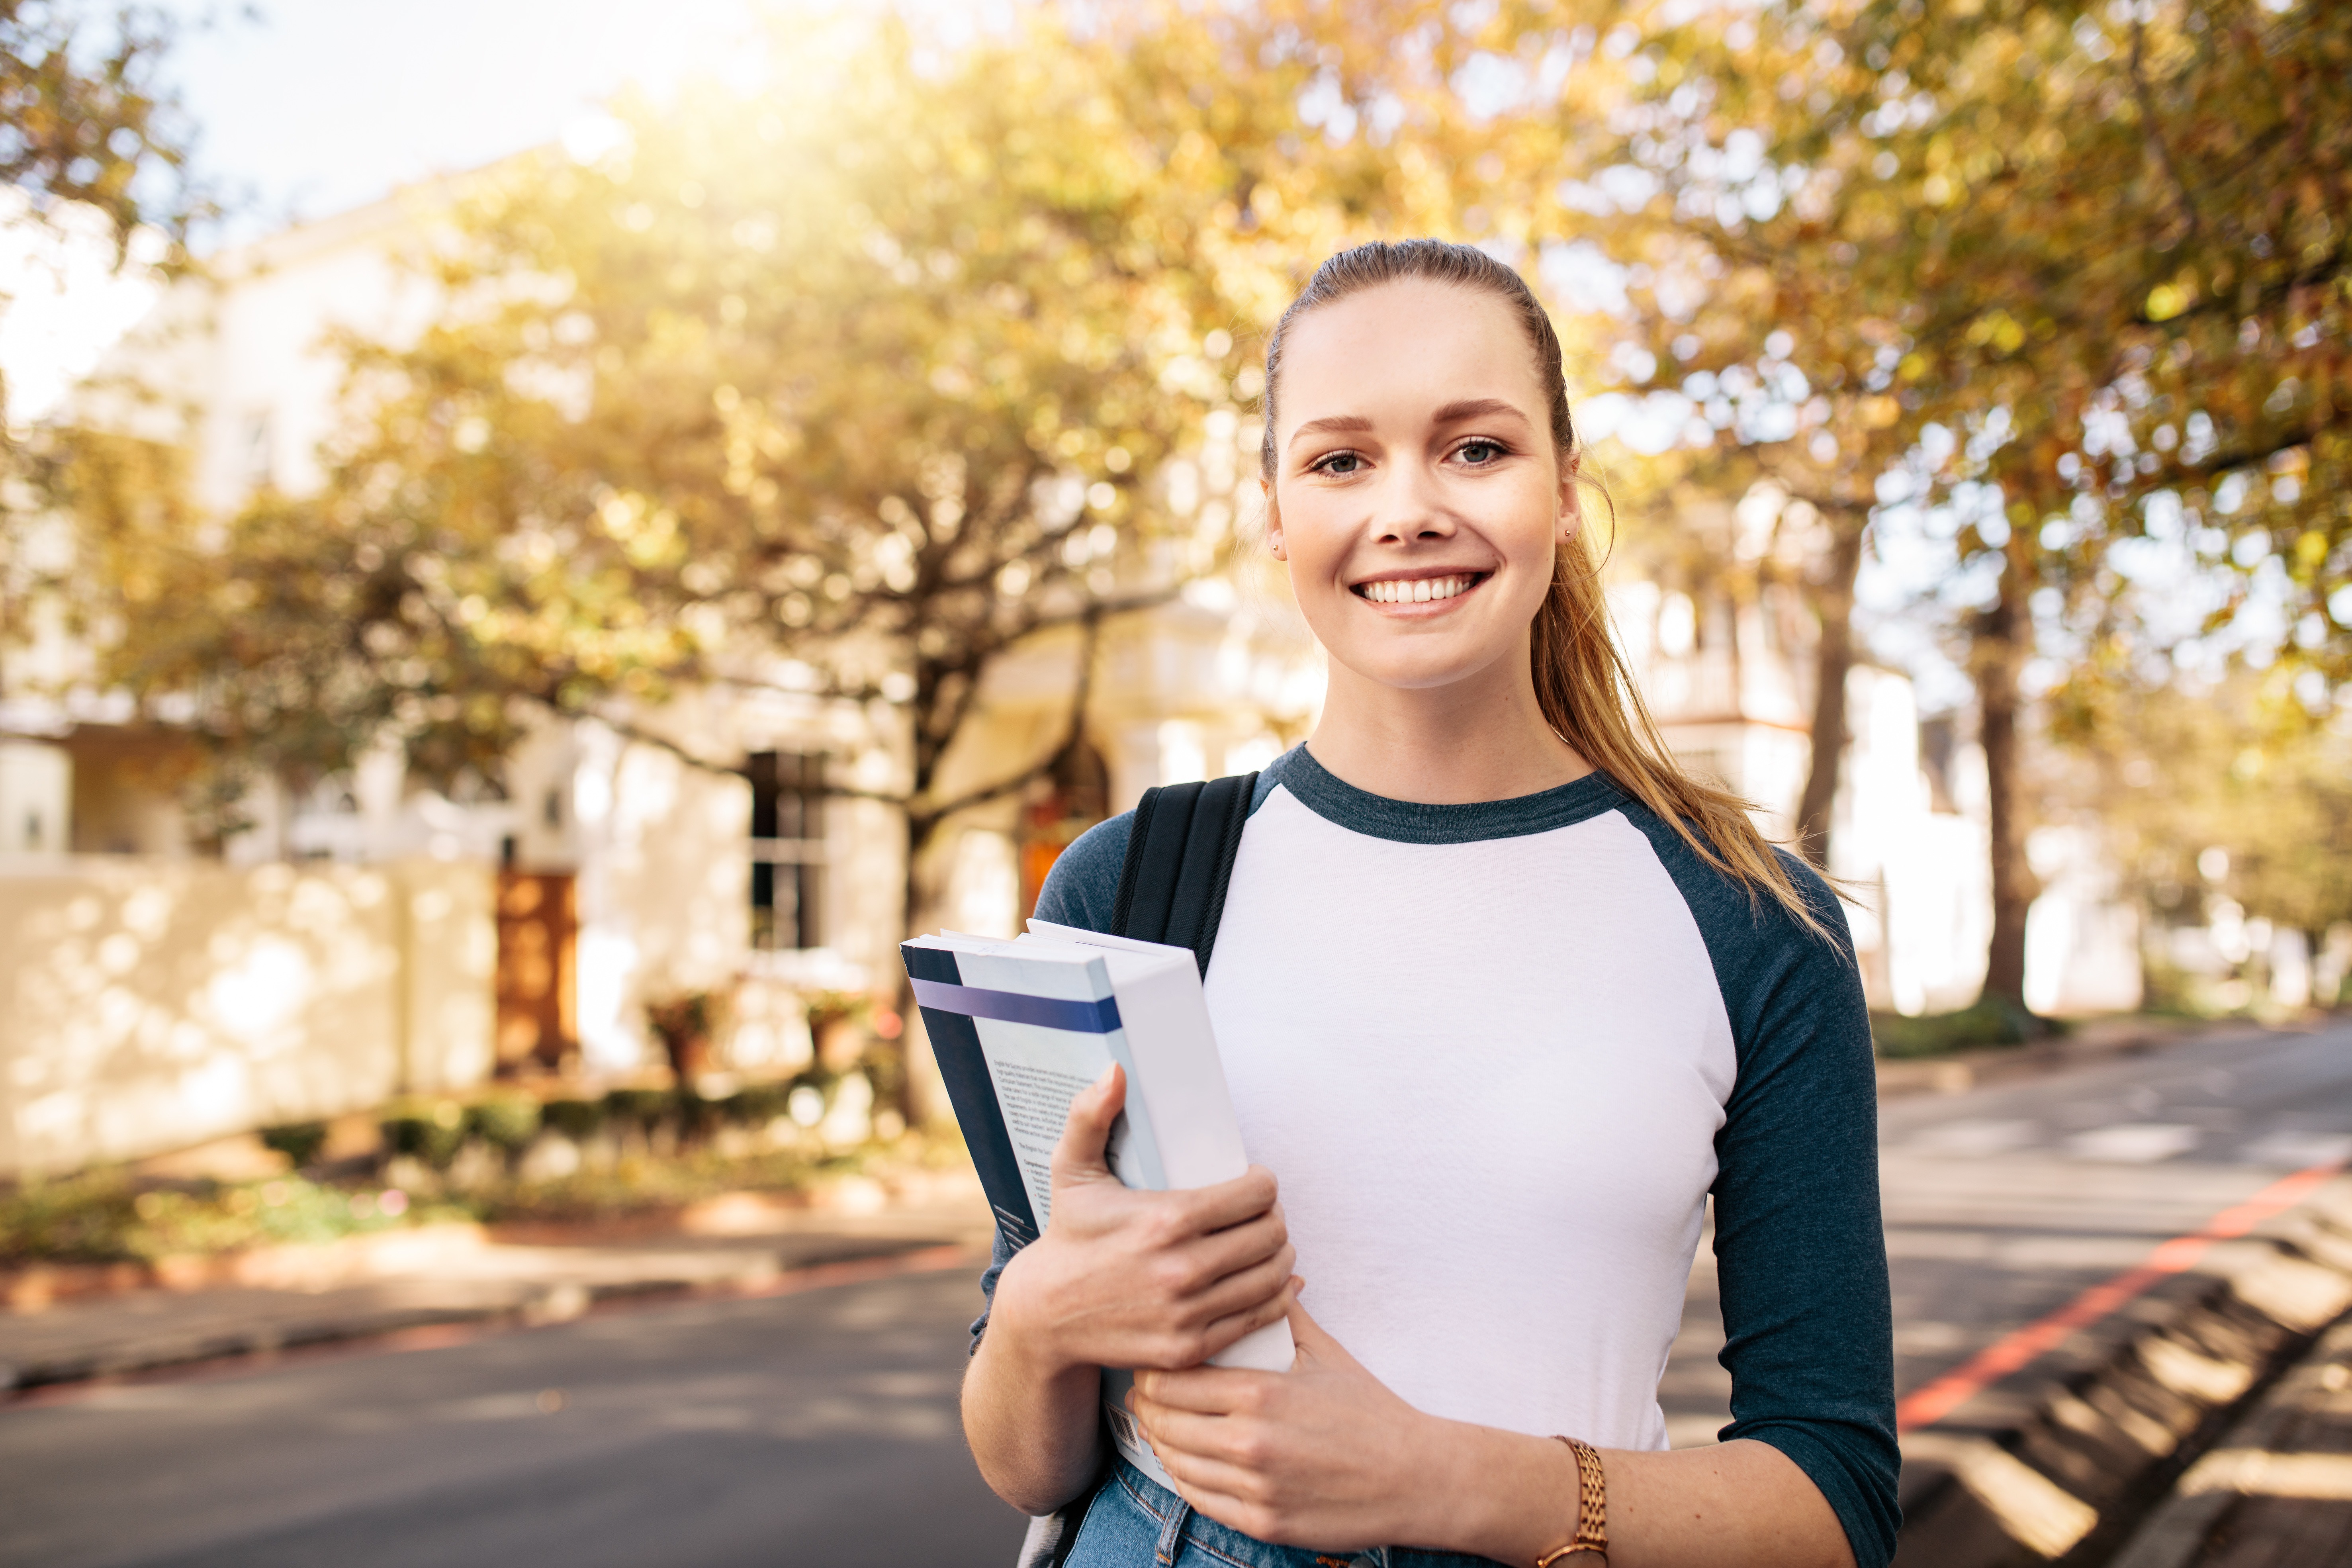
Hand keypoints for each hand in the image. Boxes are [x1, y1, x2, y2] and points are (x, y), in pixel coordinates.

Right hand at [992, 1063, 1296, 1376]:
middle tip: (1263, 1212)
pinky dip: (1276, 1297)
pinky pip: (1258, 1317)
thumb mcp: (1073, 1171)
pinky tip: (1275, 1281)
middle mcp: (1181, 1269)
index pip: (1255, 1194)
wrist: (1045, 1316)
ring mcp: (1187, 1313)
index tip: (1255, 1182)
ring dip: (1280, 1255)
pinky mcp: (1190, 1347)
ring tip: (1268, 1243)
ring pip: (1272, 1276)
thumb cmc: (1069, 1235)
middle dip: (1274, 1217)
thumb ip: (1091, 1116)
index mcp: (1164, 1220)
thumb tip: (1115, 1072)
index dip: (1264, 1184)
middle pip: (1270, 1234)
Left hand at [1128, 1290, 1439, 1550]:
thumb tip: (1265, 1275)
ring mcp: (1253, 1489)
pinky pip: (1198, 1499)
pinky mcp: (1262, 1524)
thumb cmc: (1371, 1413)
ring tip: (1162, 1422)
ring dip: (1161, 1441)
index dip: (1150, 1368)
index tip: (1152, 1360)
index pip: (1169, 1380)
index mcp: (1260, 1394)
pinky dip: (1184, 1477)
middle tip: (1147, 1390)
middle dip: (1147, 1403)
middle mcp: (1249, 1444)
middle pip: (1162, 1421)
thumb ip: (1283, 1313)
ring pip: (1174, 1462)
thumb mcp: (1325, 1353)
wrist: (1414, 1478)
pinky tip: (1187, 1459)